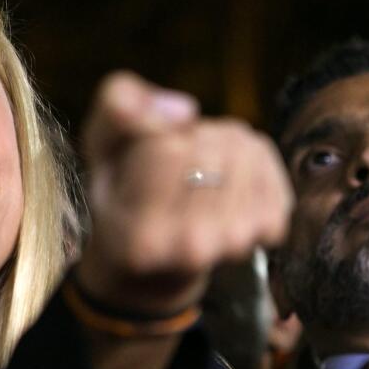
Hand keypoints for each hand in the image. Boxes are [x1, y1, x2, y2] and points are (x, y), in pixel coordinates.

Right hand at [75, 71, 292, 314]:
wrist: (157, 259)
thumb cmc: (123, 192)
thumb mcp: (99, 147)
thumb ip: (117, 109)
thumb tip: (184, 111)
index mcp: (140, 239)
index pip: (168, 150)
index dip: (158, 134)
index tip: (145, 157)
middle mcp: (191, 249)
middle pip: (209, 149)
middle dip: (192, 137)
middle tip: (177, 162)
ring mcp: (235, 243)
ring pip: (243, 150)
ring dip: (223, 141)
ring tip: (202, 166)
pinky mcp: (269, 229)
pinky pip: (269, 161)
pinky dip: (253, 154)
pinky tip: (230, 174)